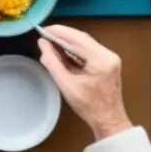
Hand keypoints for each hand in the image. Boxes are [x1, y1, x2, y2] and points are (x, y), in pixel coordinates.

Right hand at [37, 25, 131, 140]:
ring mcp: (109, 58)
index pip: (77, 39)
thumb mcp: (66, 84)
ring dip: (67, 42)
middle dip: (62, 35)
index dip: (58, 32)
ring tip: (49, 41)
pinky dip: (74, 49)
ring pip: (84, 43)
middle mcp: (108, 55)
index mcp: (101, 59)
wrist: (109, 121)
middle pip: (81, 38)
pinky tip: (61, 51)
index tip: (41, 30)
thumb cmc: (88, 106)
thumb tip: (42, 43)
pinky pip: (88, 50)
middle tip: (43, 35)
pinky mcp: (107, 62)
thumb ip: (52, 62)